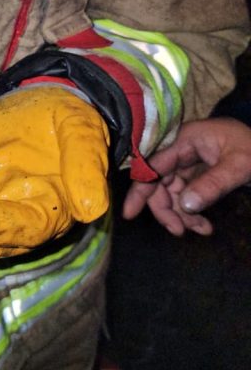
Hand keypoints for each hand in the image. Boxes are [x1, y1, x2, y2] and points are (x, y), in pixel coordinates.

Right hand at [122, 117, 250, 235]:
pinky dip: (191, 213)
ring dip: (181, 215)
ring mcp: (189, 161)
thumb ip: (213, 184)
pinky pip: (184, 195)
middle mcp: (182, 149)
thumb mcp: (240, 166)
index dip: (140, 189)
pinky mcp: (196, 173)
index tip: (130, 213)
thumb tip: (186, 205)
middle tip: (178, 231)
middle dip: (165, 208)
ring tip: (202, 229)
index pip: (154, 165)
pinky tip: (204, 225)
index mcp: (186, 139)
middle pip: (158, 181)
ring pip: (170, 192)